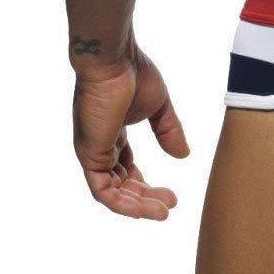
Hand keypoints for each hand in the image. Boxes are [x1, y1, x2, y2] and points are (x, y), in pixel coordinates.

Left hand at [72, 49, 189, 219]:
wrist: (114, 60)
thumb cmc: (134, 73)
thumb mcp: (160, 106)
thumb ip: (169, 131)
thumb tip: (183, 156)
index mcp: (113, 132)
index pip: (125, 167)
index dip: (145, 184)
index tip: (171, 194)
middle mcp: (100, 145)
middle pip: (120, 183)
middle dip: (145, 197)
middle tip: (170, 205)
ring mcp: (93, 152)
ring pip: (112, 192)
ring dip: (137, 206)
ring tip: (162, 213)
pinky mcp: (90, 156)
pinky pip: (103, 191)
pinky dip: (123, 204)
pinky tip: (146, 209)